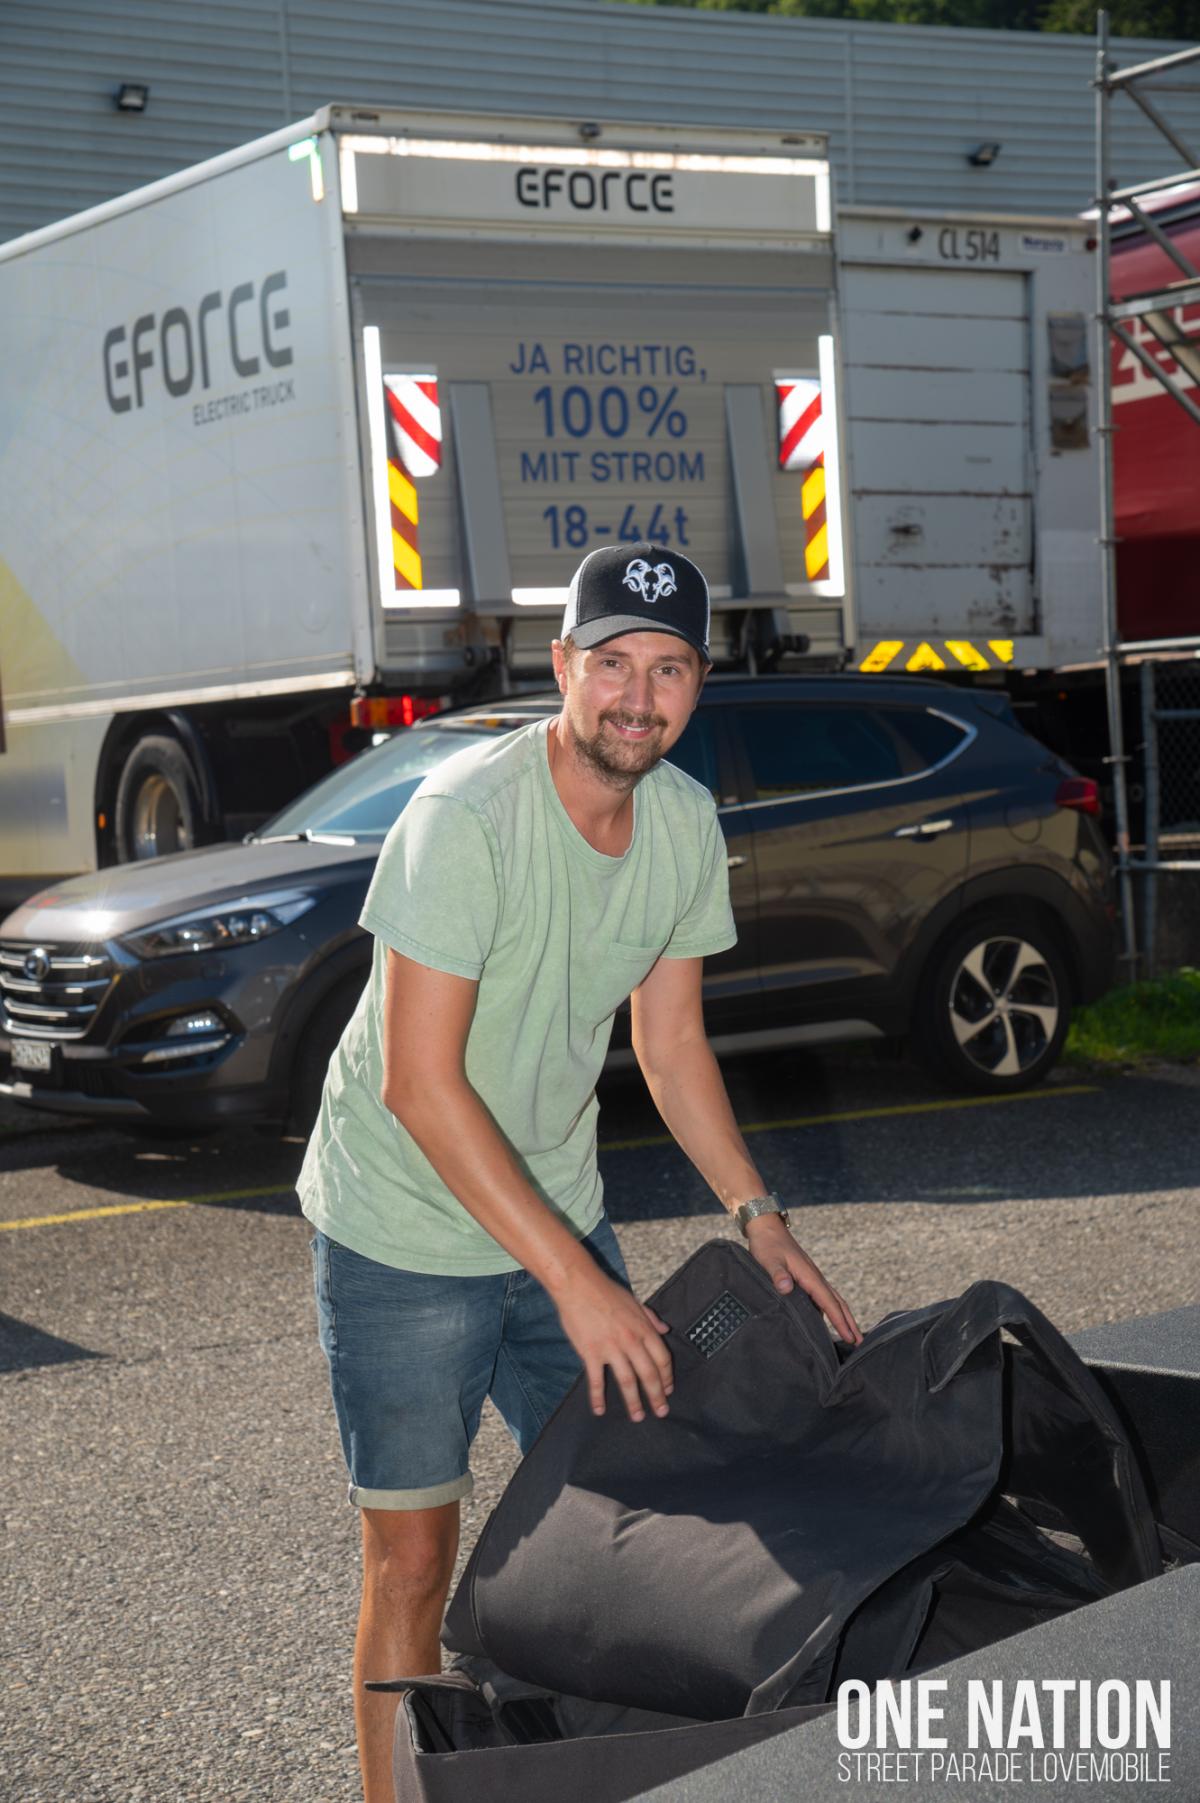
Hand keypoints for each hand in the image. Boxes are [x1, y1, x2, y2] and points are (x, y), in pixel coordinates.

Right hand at [553, 1262, 673, 1422]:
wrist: (578, 1285)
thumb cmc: (606, 1291)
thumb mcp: (635, 1302)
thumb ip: (651, 1318)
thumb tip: (665, 1330)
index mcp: (643, 1328)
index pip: (662, 1358)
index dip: (667, 1377)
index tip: (668, 1391)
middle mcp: (631, 1341)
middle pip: (649, 1374)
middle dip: (657, 1396)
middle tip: (661, 1412)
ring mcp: (611, 1348)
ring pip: (627, 1381)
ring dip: (634, 1402)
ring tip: (638, 1416)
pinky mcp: (591, 1353)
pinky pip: (596, 1380)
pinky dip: (598, 1397)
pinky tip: (599, 1410)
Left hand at [745, 1214, 861, 1344]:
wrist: (767, 1228)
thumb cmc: (767, 1245)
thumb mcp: (769, 1260)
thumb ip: (778, 1274)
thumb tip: (786, 1288)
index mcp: (809, 1276)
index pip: (829, 1303)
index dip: (840, 1321)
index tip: (851, 1338)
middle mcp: (815, 1278)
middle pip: (838, 1303)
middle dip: (849, 1323)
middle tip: (860, 1343)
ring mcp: (812, 1278)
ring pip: (832, 1300)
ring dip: (842, 1317)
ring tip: (850, 1336)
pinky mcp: (806, 1278)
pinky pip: (822, 1298)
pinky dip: (829, 1310)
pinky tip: (827, 1320)